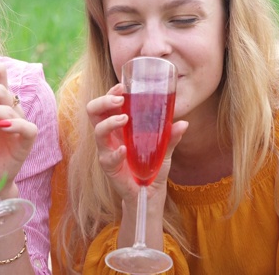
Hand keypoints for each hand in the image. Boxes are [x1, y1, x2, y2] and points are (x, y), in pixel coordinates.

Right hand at [87, 84, 187, 205]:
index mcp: (119, 126)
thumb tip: (183, 123)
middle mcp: (110, 136)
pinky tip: (124, 150)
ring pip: (97, 132)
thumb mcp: (164, 148)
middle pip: (94, 112)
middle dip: (103, 102)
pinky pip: (108, 158)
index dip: (110, 93)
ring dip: (109, 122)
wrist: (149, 192)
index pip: (107, 104)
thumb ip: (171, 136)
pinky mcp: (110, 167)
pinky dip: (116, 153)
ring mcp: (107, 151)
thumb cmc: (153, 165)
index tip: (122, 87)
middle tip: (119, 100)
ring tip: (124, 118)